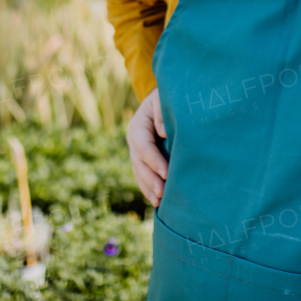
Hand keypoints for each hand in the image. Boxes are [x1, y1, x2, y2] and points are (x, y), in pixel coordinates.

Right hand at [127, 88, 167, 206]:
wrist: (163, 100)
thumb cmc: (167, 98)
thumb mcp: (163, 99)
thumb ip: (162, 113)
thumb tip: (163, 132)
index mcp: (137, 125)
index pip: (144, 147)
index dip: (154, 161)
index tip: (167, 173)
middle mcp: (133, 140)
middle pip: (139, 163)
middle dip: (151, 179)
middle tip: (163, 193)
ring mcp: (136, 150)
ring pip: (139, 172)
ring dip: (148, 188)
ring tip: (160, 202)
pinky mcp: (142, 159)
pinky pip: (142, 176)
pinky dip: (148, 189)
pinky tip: (157, 202)